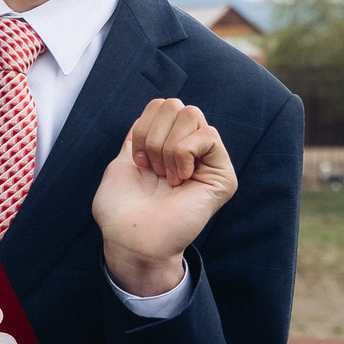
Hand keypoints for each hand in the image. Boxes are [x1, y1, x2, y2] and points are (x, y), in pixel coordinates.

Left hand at [93, 98, 236, 296]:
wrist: (130, 239)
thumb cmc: (120, 210)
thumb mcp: (123, 163)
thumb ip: (140, 136)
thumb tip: (153, 111)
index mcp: (167, 147)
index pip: (162, 105)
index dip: (143, 127)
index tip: (138, 161)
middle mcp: (190, 151)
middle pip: (177, 105)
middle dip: (154, 136)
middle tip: (152, 170)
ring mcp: (208, 162)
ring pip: (192, 115)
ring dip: (167, 147)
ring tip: (166, 177)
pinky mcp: (223, 176)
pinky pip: (208, 136)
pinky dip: (184, 154)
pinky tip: (180, 179)